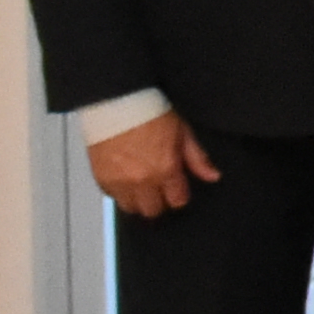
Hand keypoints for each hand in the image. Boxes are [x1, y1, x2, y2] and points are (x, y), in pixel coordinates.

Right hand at [87, 112, 218, 220]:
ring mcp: (119, 182)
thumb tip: (212, 175)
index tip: (179, 189)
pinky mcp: (101, 178)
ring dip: (138, 201)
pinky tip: (126, 180)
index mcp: (165, 169)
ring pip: (131, 208)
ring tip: (143, 187)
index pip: (177, 201)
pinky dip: (119, 193)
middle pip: (153, 211)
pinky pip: (112, 197)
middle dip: (159, 202)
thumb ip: (198, 158)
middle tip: (161, 190)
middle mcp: (141, 180)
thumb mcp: (183, 131)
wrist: (116, 102)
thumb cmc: (149, 112)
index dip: (180, 196)